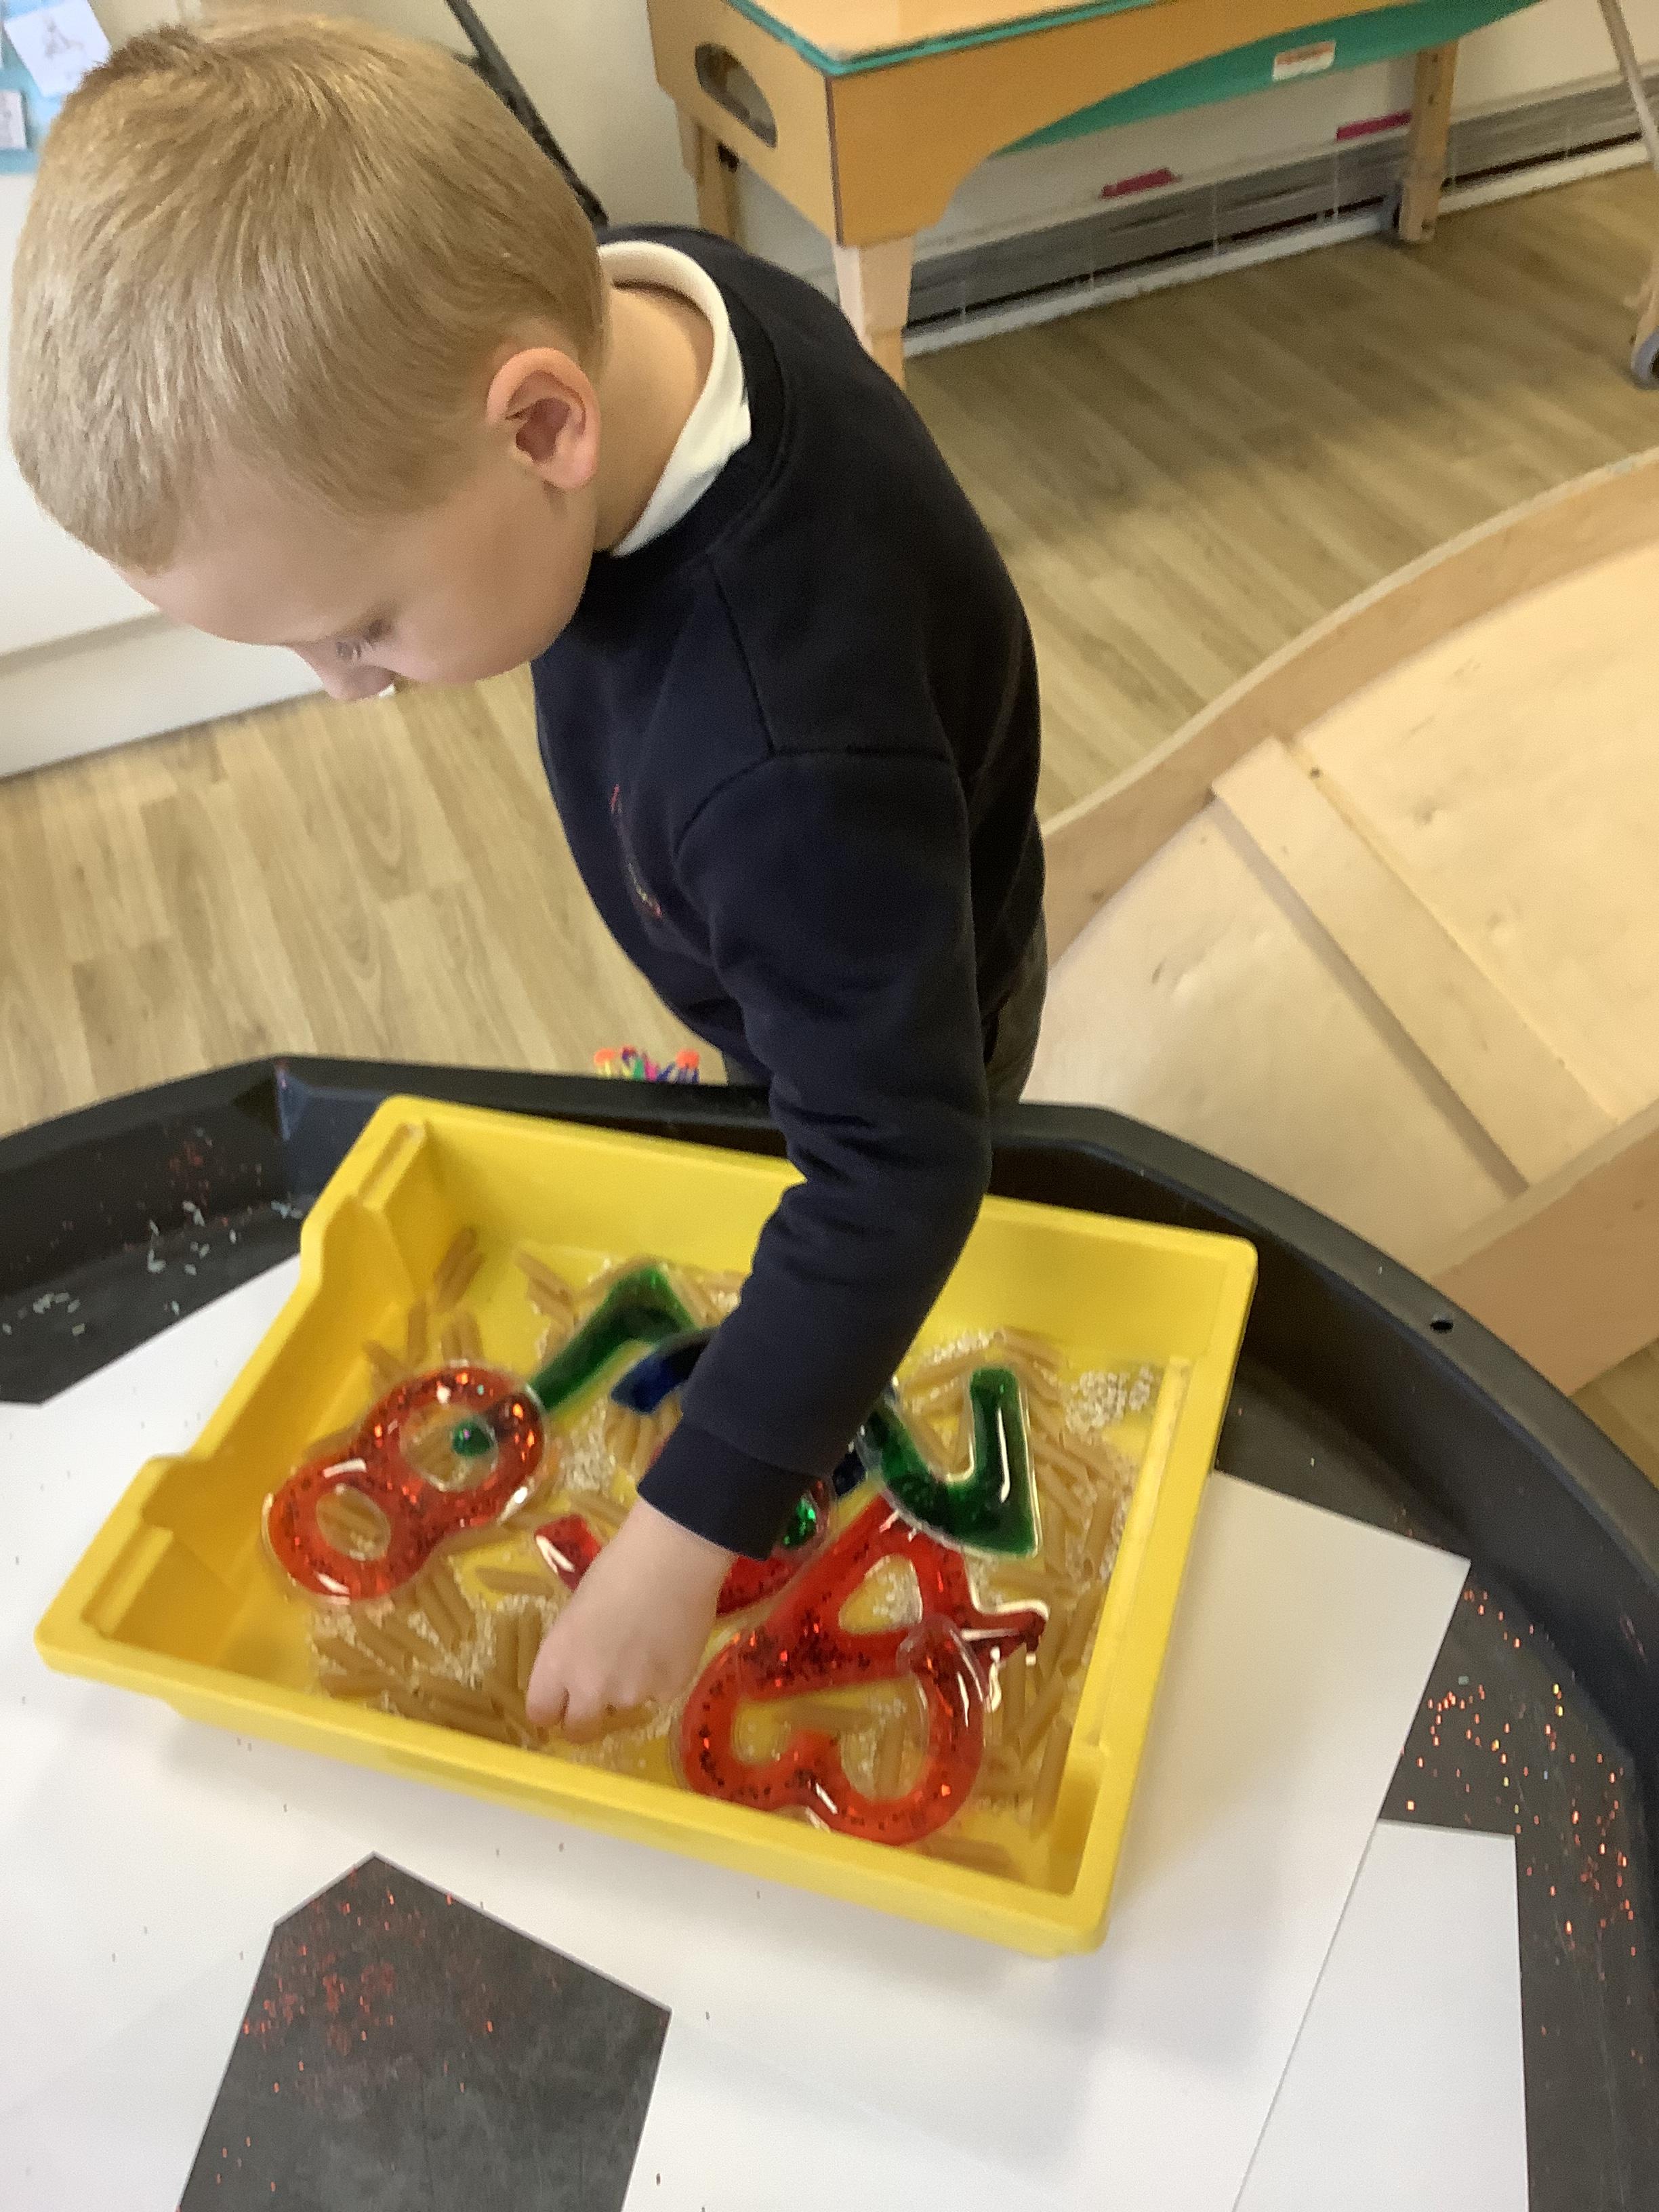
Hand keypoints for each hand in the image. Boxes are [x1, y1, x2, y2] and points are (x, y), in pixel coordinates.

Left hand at [526, 1498, 731, 1737]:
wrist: (672, 1559)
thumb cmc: (615, 1569)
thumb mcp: (575, 1613)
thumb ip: (572, 1654)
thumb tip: (581, 1673)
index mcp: (557, 1664)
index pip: (541, 1714)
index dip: (552, 1706)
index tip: (561, 1697)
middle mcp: (589, 1690)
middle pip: (578, 1731)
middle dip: (584, 1718)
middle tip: (600, 1690)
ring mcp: (632, 1695)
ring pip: (623, 1707)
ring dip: (628, 1688)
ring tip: (645, 1644)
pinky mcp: (670, 1692)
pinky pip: (659, 1694)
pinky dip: (661, 1676)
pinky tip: (669, 1641)